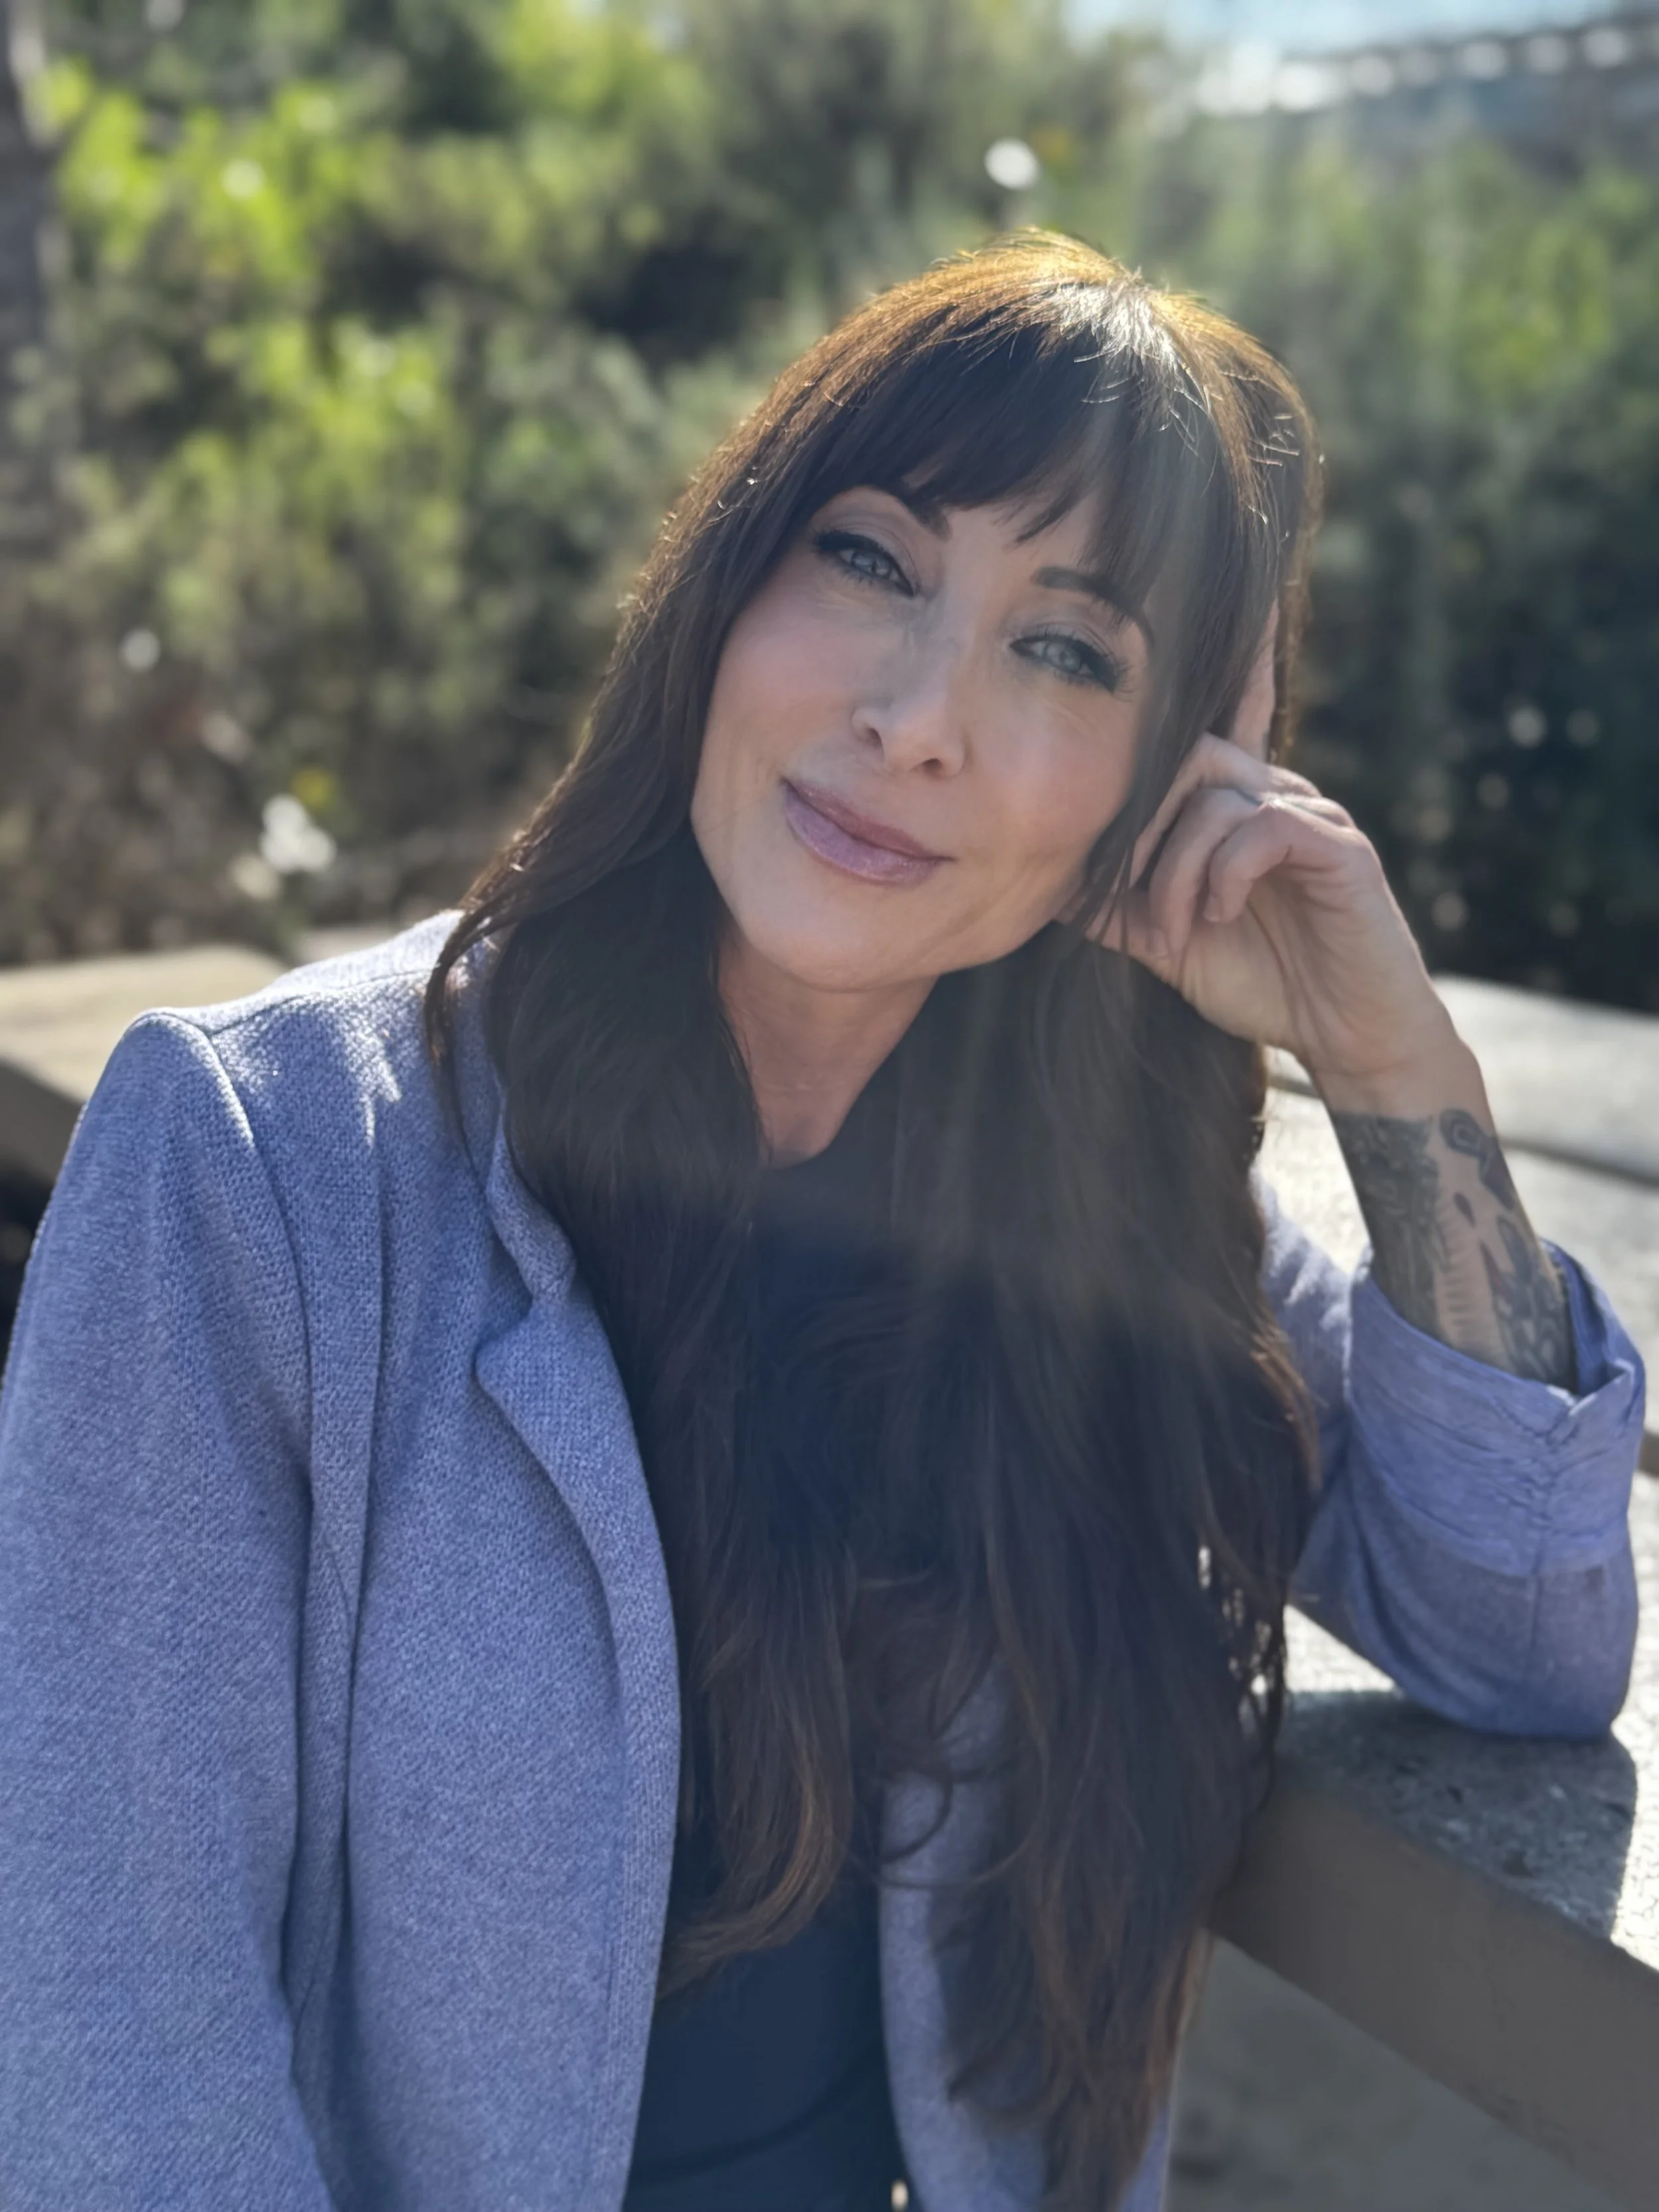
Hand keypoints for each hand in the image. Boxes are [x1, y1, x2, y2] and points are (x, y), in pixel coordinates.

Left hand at [1091, 622, 1455, 1096]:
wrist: (1346, 1036)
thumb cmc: (1265, 986)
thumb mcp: (1170, 947)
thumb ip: (1118, 912)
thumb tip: (1051, 890)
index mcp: (1234, 812)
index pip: (1166, 763)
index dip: (1120, 810)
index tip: (1094, 879)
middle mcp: (1274, 798)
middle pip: (1187, 759)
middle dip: (1140, 827)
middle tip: (1127, 897)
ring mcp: (1311, 816)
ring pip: (1215, 800)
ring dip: (1176, 873)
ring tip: (1174, 934)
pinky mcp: (1342, 848)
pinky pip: (1266, 826)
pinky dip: (1225, 873)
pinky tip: (1219, 917)